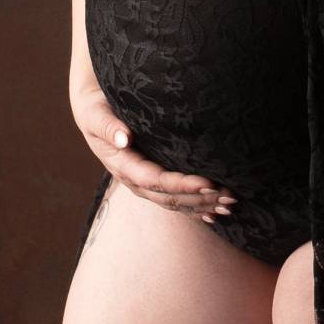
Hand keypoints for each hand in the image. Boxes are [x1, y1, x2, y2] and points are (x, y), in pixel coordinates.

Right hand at [69, 81, 235, 222]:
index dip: (181, 184)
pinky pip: (174, 201)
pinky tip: (214, 215)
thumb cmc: (96, 109)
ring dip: (203, 206)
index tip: (208, 182)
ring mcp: (143, 185)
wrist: (93, 113)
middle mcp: (133, 180)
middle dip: (200, 199)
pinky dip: (195, 209)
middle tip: (229, 196)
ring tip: (230, 205)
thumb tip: (124, 138)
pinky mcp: (151, 183)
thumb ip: (108, 126)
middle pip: (169, 197)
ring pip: (175, 202)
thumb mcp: (95, 114)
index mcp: (122, 165)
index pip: (155, 180)